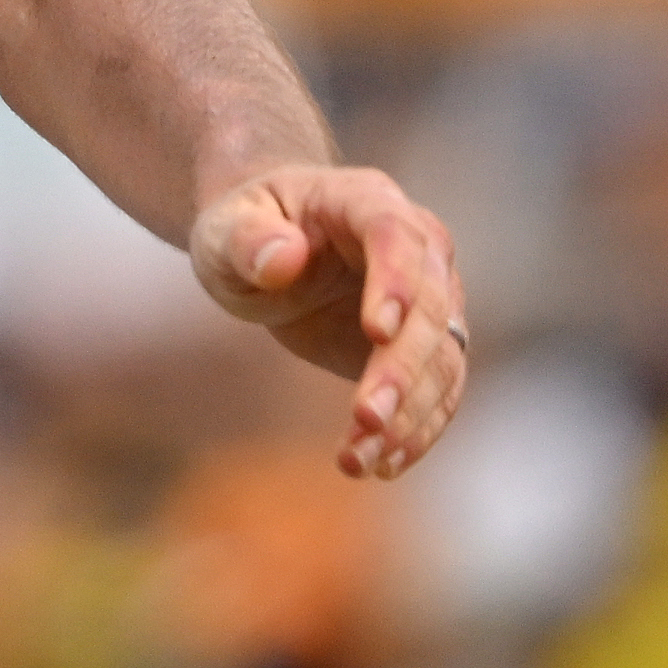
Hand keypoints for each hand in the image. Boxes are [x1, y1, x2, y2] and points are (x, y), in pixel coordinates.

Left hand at [187, 163, 468, 479]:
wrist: (270, 247)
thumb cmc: (245, 226)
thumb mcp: (224, 228)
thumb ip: (247, 239)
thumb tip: (283, 260)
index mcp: (367, 201)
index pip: (396, 236)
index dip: (396, 283)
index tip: (376, 333)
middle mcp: (420, 248)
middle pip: (431, 310)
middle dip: (402, 370)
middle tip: (367, 421)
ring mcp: (433, 299)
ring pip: (443, 361)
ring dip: (412, 415)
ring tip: (362, 460)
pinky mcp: (427, 347)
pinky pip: (438, 392)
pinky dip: (417, 430)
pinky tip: (382, 465)